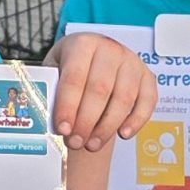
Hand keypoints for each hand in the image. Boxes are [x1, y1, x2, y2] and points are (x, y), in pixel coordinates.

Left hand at [41, 32, 157, 151]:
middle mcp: (110, 49)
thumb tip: (42, 120)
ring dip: (107, 126)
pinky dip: (136, 120)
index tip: (62, 129)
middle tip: (75, 142)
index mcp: (82, 44)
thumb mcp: (54, 73)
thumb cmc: (70, 70)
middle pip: (100, 89)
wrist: (92, 61)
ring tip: (92, 145)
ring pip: (123, 98)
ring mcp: (132, 62)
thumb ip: (51, 91)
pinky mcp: (147, 77)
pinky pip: (147, 101)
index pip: (75, 76)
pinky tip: (123, 134)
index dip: (68, 105)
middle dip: (86, 121)